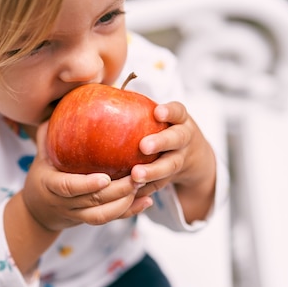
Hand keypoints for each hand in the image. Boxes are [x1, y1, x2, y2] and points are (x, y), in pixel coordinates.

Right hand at [21, 123, 151, 231]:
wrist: (37, 211)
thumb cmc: (42, 173)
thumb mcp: (41, 153)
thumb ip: (49, 132)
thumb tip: (63, 103)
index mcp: (50, 185)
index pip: (68, 187)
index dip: (87, 184)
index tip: (105, 178)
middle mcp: (65, 203)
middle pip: (94, 202)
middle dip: (118, 191)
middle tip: (138, 175)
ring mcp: (78, 214)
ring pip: (104, 215)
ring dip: (127, 203)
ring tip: (145, 185)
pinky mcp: (90, 220)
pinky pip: (111, 219)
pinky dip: (130, 211)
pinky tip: (148, 200)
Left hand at [131, 101, 216, 221]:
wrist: (193, 156)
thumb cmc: (163, 128)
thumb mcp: (160, 116)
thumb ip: (137, 107)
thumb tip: (93, 93)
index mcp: (179, 120)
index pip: (178, 111)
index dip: (169, 111)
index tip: (157, 112)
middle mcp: (184, 138)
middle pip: (176, 139)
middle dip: (161, 142)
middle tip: (143, 146)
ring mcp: (181, 158)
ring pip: (170, 165)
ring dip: (153, 172)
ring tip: (135, 176)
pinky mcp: (173, 177)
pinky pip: (161, 184)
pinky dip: (147, 189)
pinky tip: (131, 193)